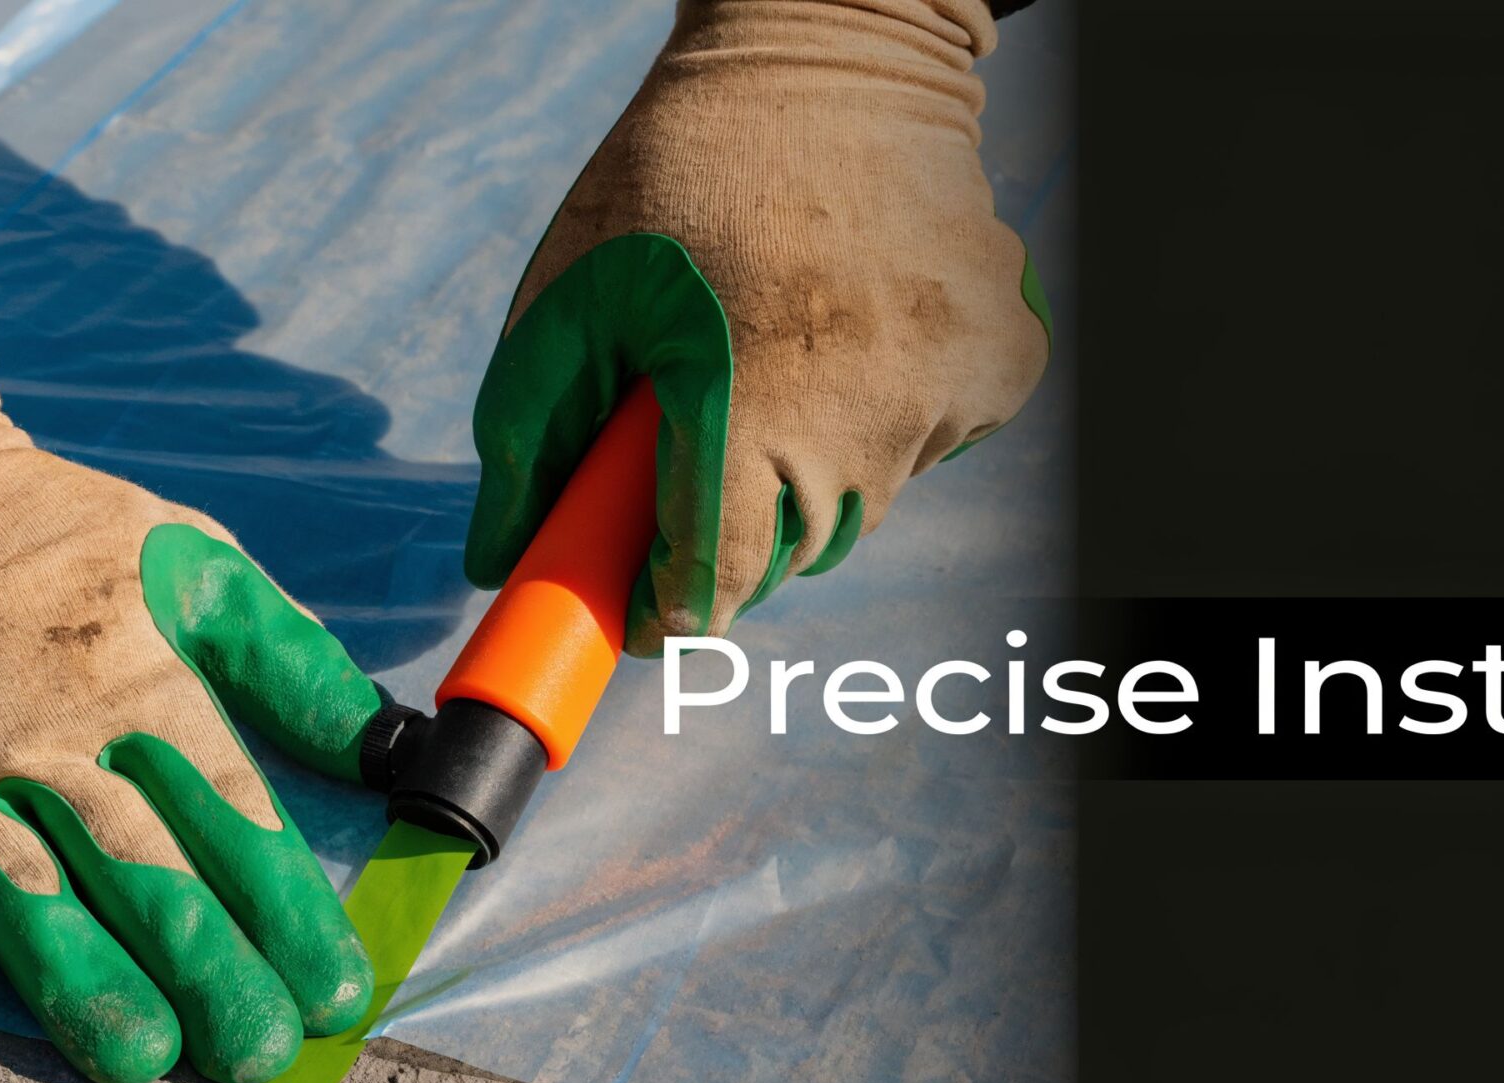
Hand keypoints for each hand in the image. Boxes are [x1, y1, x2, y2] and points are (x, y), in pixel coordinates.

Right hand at [0, 352, 387, 1082]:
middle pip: (140, 873)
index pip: (235, 820)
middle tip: (258, 1050)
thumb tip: (387, 751)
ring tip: (140, 1058)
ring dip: (81, 985)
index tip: (336, 993)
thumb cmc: (58, 537)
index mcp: (142, 685)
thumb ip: (292, 666)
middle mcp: (42, 735)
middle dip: (209, 971)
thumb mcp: (197, 567)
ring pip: (20, 895)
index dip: (290, 914)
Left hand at [465, 0, 1049, 654]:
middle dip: (741, 530)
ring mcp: (949, 393)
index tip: (644, 601)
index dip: (668, 604)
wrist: (834, 57)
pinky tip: (858, 336)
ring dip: (819, 472)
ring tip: (783, 364)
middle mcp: (866, 418)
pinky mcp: (1006, 365)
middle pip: (797, 553)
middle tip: (707, 444)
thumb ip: (530, 436)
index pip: (717, 582)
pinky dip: (895, 418)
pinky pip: (936, 443)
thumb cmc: (681, 172)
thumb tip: (497, 557)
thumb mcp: (574, 293)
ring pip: (871, 502)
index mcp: (750, 403)